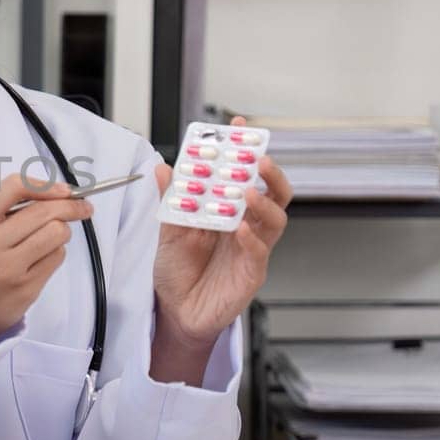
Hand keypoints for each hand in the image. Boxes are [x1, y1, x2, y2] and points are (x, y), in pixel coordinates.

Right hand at [0, 173, 93, 344]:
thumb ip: (8, 206)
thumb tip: (57, 192)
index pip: (15, 188)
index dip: (46, 186)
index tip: (65, 190)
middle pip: (44, 211)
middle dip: (71, 206)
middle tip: (82, 207)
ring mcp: (8, 268)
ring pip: (57, 233)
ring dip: (62, 231)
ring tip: (49, 237)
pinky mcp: (25, 288)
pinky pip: (57, 257)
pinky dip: (56, 252)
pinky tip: (41, 258)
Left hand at [151, 117, 292, 375]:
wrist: (176, 312)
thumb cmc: (178, 272)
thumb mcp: (168, 231)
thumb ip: (170, 202)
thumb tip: (164, 168)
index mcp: (229, 211)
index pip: (245, 175)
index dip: (245, 150)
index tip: (240, 126)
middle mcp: (246, 226)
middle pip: (274, 193)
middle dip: (269, 172)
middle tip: (257, 158)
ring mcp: (252, 249)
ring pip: (275, 220)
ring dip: (262, 202)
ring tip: (245, 190)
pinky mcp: (251, 273)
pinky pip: (258, 252)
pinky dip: (251, 238)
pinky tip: (238, 228)